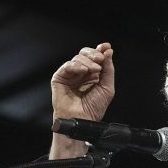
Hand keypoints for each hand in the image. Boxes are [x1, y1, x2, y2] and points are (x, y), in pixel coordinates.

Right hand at [50, 43, 114, 158]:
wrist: (82, 120)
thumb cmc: (93, 108)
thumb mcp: (107, 87)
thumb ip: (108, 69)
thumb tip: (108, 51)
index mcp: (92, 74)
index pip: (95, 57)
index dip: (100, 50)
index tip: (106, 47)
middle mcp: (81, 73)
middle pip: (86, 54)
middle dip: (94, 54)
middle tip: (100, 60)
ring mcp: (70, 75)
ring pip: (78, 59)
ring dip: (87, 62)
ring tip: (94, 70)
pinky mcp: (59, 78)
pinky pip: (67, 66)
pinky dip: (75, 66)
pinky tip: (83, 71)